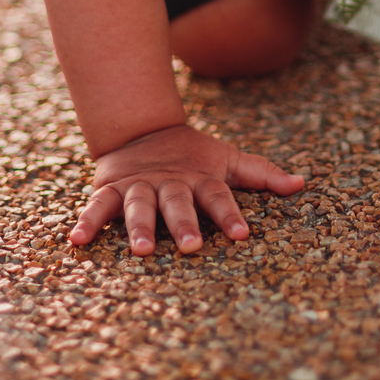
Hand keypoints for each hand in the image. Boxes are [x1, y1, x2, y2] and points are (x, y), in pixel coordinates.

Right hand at [70, 123, 304, 255]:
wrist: (142, 129)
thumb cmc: (192, 156)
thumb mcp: (226, 160)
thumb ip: (260, 174)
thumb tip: (302, 183)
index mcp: (199, 178)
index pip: (219, 197)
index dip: (230, 214)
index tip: (242, 235)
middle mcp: (170, 183)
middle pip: (178, 204)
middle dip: (184, 224)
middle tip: (191, 247)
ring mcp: (139, 186)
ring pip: (139, 206)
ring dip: (138, 227)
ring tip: (139, 249)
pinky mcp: (111, 189)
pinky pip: (98, 206)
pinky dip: (87, 222)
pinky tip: (77, 241)